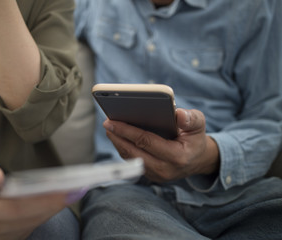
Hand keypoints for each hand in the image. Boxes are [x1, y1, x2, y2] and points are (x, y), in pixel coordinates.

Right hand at [0, 159, 81, 239]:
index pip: (12, 206)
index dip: (41, 200)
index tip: (65, 190)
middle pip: (25, 218)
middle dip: (53, 204)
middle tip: (77, 189)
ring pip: (28, 226)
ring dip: (51, 210)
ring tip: (72, 194)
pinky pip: (27, 230)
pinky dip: (43, 216)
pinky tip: (57, 203)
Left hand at [103, 108, 219, 182]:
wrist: (198, 160)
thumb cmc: (195, 138)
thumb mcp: (199, 125)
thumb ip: (191, 119)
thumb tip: (177, 113)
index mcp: (177, 157)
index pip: (146, 142)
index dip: (127, 131)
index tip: (112, 121)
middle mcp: (165, 170)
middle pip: (134, 153)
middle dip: (118, 137)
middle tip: (107, 123)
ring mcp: (157, 176)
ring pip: (131, 159)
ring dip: (118, 143)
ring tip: (110, 129)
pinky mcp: (151, 176)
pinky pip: (133, 162)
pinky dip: (124, 149)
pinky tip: (117, 137)